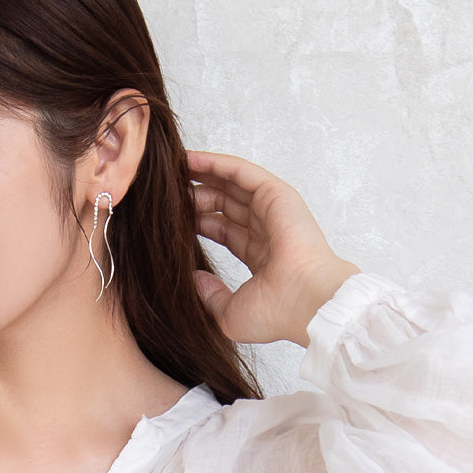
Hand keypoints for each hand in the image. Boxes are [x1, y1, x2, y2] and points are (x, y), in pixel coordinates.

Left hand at [188, 151, 357, 346]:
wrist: (305, 302)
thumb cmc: (276, 313)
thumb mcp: (230, 313)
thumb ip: (210, 296)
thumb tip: (195, 279)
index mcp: (262, 259)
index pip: (225, 232)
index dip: (199, 222)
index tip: (172, 218)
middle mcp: (268, 231)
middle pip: (226, 205)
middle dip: (197, 196)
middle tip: (167, 191)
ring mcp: (274, 211)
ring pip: (231, 185)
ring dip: (203, 174)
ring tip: (173, 167)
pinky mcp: (276, 195)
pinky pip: (240, 172)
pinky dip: (215, 164)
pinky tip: (190, 159)